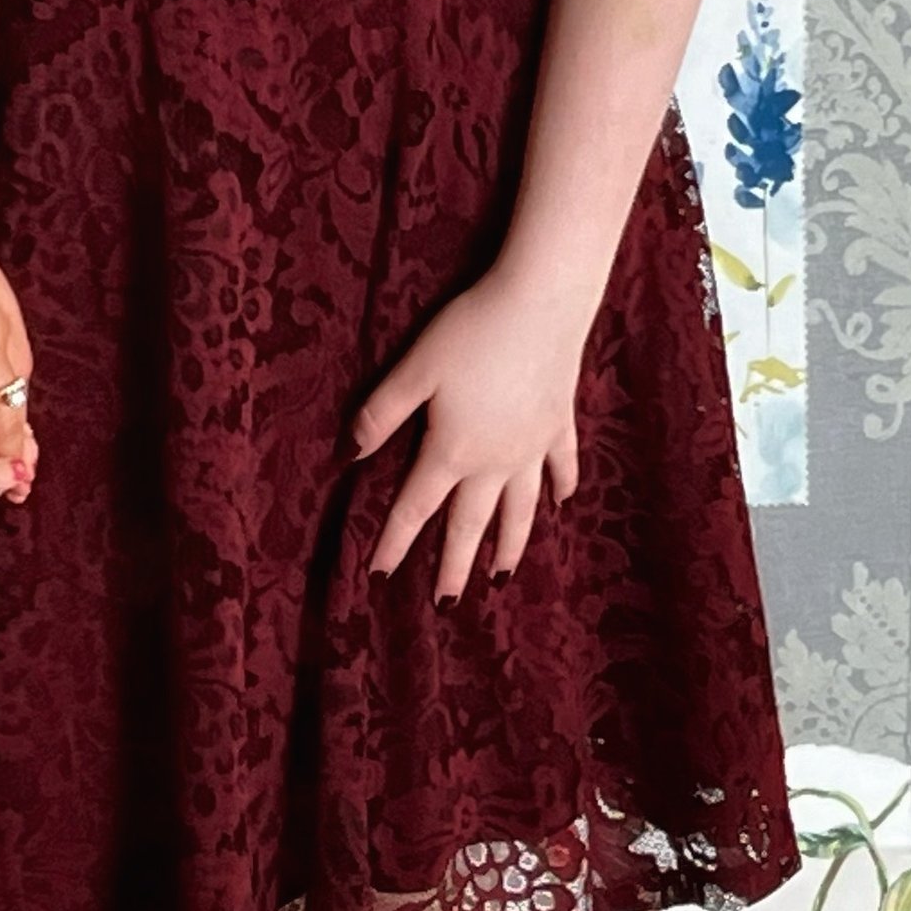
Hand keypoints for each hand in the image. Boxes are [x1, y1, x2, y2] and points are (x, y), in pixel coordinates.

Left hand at [354, 268, 587, 600]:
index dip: (394, 543)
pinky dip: (560, 489)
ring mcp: (532, 447)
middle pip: (470, 525)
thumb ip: (381, 414)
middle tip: (445, 605)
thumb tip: (350, 454)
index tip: (377, 577)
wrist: (541, 305)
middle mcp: (495, 461)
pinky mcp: (559, 424)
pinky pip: (560, 467)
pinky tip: (560, 505)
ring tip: (500, 577)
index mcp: (452, 451)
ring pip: (520, 510)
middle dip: (454, 567)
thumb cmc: (469, 332)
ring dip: (509, 546)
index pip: (415, 508)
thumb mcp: (414, 370)